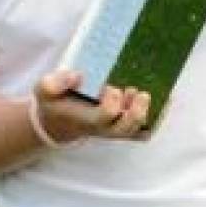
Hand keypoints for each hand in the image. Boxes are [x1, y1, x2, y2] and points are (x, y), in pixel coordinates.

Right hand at [33, 69, 151, 143]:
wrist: (58, 121)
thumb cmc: (55, 102)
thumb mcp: (44, 90)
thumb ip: (54, 82)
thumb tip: (78, 76)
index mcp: (86, 119)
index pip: (105, 116)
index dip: (112, 102)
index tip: (108, 87)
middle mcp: (105, 128)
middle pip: (127, 128)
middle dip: (137, 111)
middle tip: (138, 92)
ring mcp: (116, 129)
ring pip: (139, 130)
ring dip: (148, 113)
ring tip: (143, 93)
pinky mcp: (124, 127)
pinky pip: (145, 130)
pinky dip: (156, 118)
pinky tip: (161, 99)